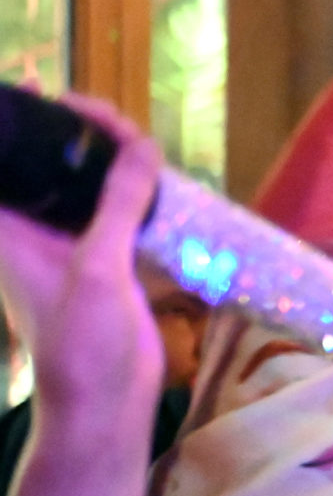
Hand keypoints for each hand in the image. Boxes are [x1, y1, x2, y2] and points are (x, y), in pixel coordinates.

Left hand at [0, 96, 162, 416]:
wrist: (102, 405)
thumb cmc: (80, 344)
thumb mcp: (99, 269)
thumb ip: (118, 205)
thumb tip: (141, 148)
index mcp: (10, 231)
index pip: (2, 163)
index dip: (17, 124)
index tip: (43, 89)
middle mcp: (31, 234)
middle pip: (44, 168)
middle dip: (70, 134)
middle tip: (101, 112)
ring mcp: (66, 249)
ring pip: (82, 190)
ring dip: (105, 163)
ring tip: (131, 137)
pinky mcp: (102, 266)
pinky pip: (114, 216)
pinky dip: (131, 195)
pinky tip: (154, 179)